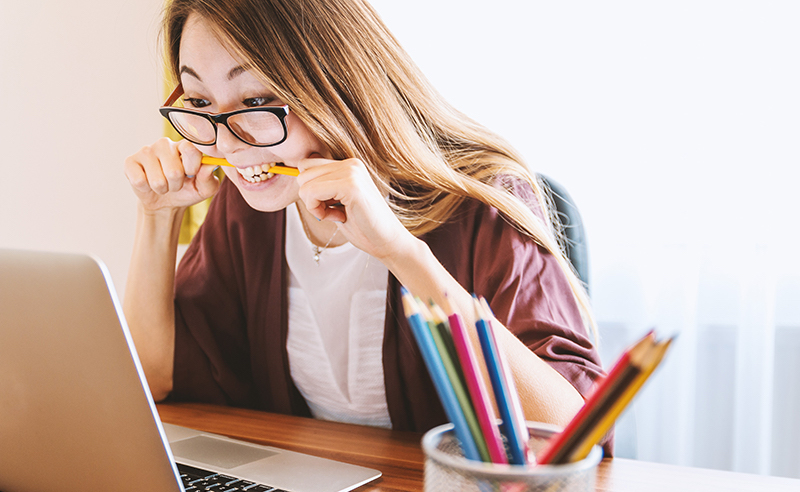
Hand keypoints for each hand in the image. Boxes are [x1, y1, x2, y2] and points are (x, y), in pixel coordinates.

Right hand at [124, 138, 219, 212]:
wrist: (165, 202)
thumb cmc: (187, 190)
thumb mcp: (204, 189)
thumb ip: (209, 178)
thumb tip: (210, 165)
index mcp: (185, 145)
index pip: (191, 149)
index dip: (192, 167)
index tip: (191, 174)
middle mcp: (165, 144)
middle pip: (174, 170)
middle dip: (176, 185)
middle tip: (175, 183)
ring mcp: (146, 150)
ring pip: (157, 180)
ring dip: (162, 189)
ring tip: (163, 185)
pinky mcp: (130, 161)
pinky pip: (139, 181)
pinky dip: (146, 189)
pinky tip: (147, 183)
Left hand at [295, 156, 416, 261]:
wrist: (388, 242)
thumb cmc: (363, 226)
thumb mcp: (337, 201)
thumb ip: (322, 187)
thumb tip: (296, 177)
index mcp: (349, 165)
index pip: (307, 165)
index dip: (310, 189)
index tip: (328, 205)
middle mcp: (350, 163)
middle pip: (302, 172)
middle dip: (310, 197)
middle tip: (332, 211)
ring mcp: (351, 172)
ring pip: (304, 183)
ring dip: (314, 205)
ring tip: (337, 214)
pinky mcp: (351, 185)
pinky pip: (312, 193)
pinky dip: (318, 210)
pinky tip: (338, 217)